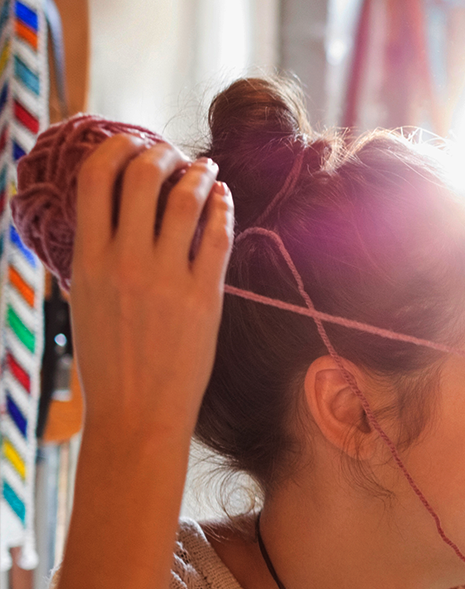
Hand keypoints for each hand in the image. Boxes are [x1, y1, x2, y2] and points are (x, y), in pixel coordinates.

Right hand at [67, 133, 232, 442]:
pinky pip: (217, 236)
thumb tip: (101, 217)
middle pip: (142, 177)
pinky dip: (222, 207)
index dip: (114, 148)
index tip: (131, 142)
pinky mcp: (204, 296)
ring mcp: (167, 278)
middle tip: (172, 153)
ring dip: (198, 174)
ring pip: (184, 200)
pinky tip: (224, 199)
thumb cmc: (108, 361)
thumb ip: (91, 257)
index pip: (95, 179)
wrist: (137, 413)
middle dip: (159, 153)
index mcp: (87, 260)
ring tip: (206, 169)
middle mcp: (125, 262)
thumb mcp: (82, 301)